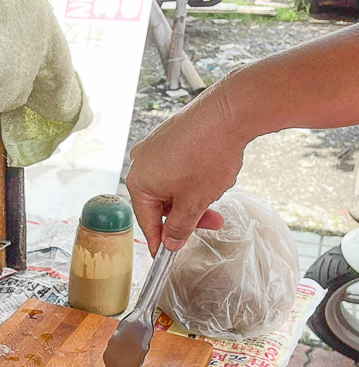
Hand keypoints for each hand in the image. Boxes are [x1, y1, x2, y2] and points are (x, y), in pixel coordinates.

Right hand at [126, 87, 246, 254]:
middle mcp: (140, 164)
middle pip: (159, 202)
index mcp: (139, 183)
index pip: (146, 221)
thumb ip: (180, 227)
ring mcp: (153, 147)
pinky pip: (174, 166)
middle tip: (212, 221)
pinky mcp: (168, 136)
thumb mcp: (195, 202)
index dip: (160, 240)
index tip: (168, 254)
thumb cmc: (208, 155)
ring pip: (169, 184)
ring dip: (191, 196)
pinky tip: (211, 175)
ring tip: (217, 194)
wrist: (227, 112)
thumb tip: (170, 242)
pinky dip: (190, 177)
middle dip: (186, 214)